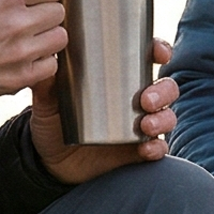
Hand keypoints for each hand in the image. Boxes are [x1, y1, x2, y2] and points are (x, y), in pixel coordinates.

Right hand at [0, 0, 67, 103]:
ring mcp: (21, 53)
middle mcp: (17, 24)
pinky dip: (42, 60)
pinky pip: (52, 65)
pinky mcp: (21, 77)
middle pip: (58, 10)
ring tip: (25, 35)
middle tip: (24, 14)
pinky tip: (23, 54)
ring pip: (60, 37)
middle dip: (44, 9)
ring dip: (46, 34)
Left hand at [30, 40, 178, 183]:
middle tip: (146, 100)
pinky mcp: (137, 152)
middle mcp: (136, 101)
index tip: (159, 53)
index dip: (160, 51)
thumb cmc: (54, 122)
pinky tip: (146, 149)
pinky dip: (156, 148)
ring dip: (163, 119)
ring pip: (166, 117)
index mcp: (120, 79)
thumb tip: (46, 62)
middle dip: (164, 91)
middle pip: (165, 88)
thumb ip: (46, 84)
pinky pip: (157, 149)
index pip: (147, 59)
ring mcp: (140, 126)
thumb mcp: (48, 100)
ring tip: (146, 126)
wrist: (50, 162)